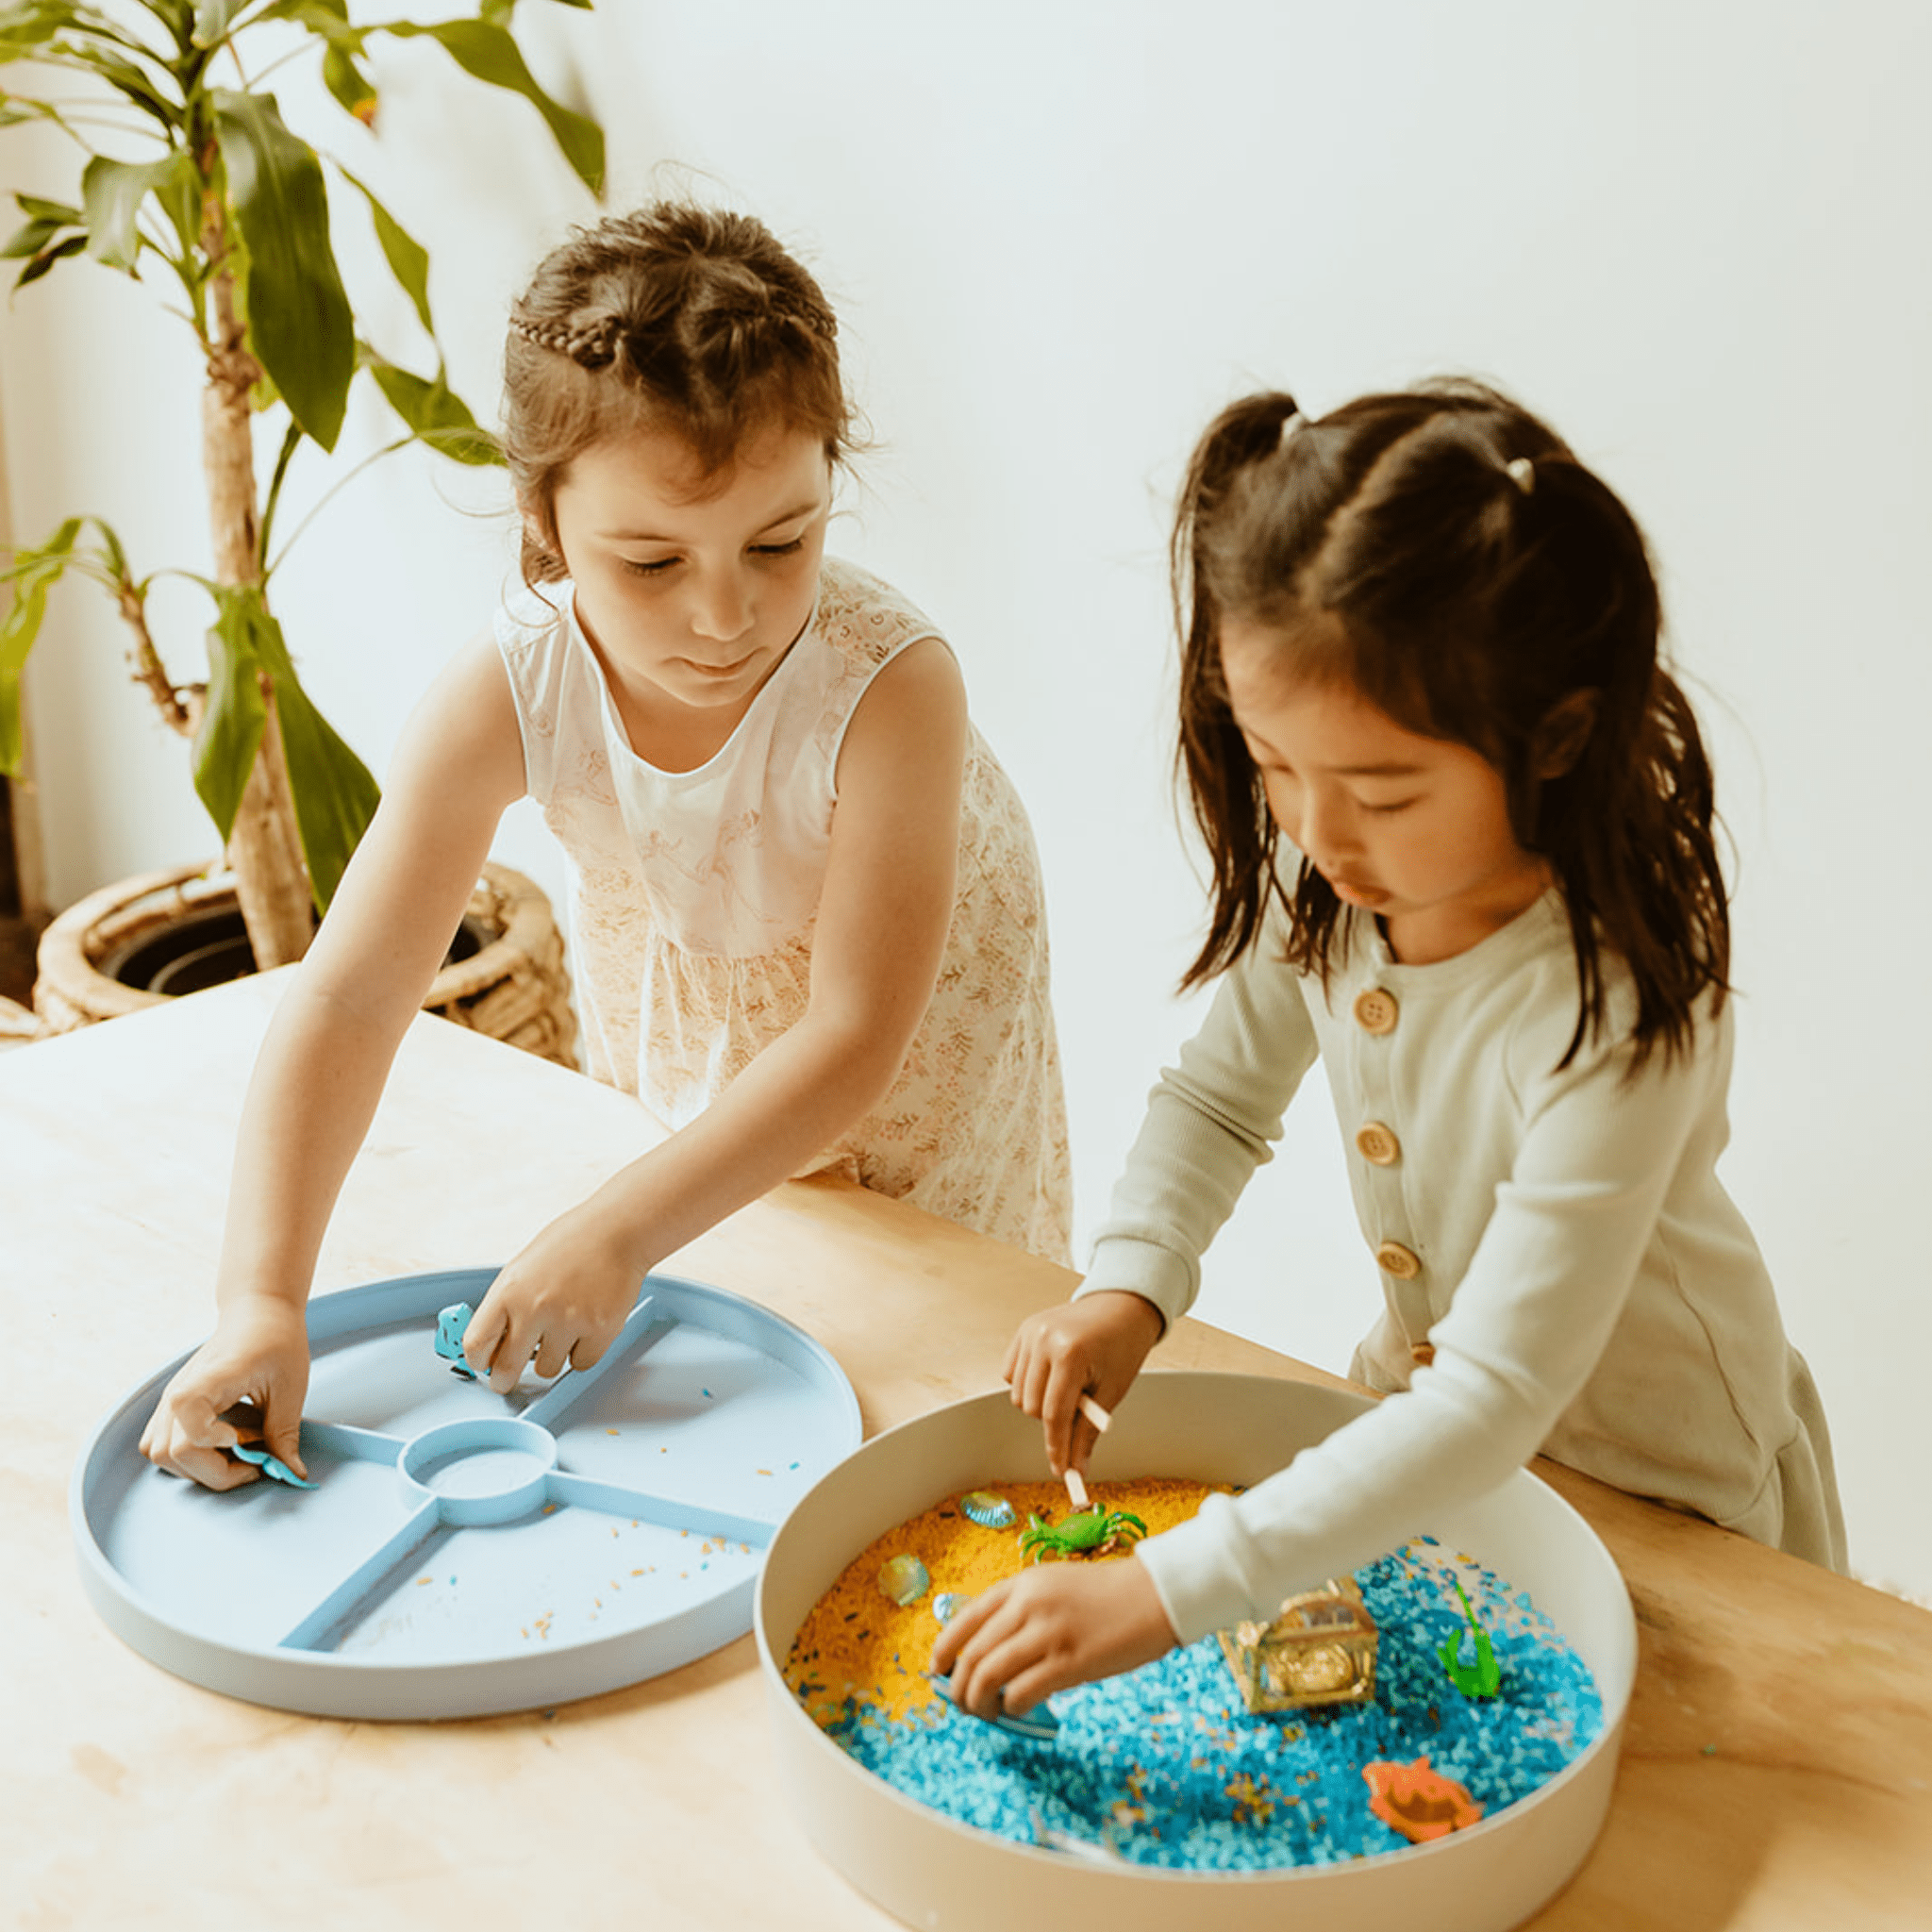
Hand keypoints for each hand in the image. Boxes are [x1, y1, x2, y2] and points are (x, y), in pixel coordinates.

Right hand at [138, 1294, 310, 1489]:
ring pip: (160, 1454)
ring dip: (198, 1467)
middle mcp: (177, 1392)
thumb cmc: (277, 1341)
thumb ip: (284, 1433)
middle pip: (169, 1455)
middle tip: (254, 1462)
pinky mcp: (170, 1406)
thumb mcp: (290, 1388)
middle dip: (214, 1471)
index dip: (217, 1450)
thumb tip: (293, 1474)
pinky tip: (223, 1445)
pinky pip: (160, 1444)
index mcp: (206, 1382)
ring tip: (238, 1452)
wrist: (258, 1312)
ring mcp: (169, 1400)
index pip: (186, 1437)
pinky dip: (188, 1456)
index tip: (249, 1440)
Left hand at [461, 1200, 648, 1392]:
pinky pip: (580, 1363)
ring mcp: (568, 1321)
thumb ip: (507, 1306)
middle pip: (507, 1368)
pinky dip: (582, 1351)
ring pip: (547, 1370)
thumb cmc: (571, 1244)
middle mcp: (535, 1308)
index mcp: (509, 1290)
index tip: (484, 1365)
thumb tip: (495, 1345)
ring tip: (563, 1327)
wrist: (617, 1230)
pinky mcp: (600, 1330)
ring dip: (552, 1357)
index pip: (477, 1343)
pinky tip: (586, 1323)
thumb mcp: (523, 1268)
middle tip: (507, 1379)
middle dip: (504, 1379)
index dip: (479, 1361)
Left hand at [929, 1556, 1177, 1715]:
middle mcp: (1027, 1604)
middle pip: (971, 1654)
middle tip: (964, 1705)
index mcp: (1021, 1584)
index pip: (964, 1619)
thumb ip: (1021, 1610)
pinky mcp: (1070, 1662)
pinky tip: (1021, 1711)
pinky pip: (1022, 1692)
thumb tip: (989, 1653)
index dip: (944, 1650)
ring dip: (979, 1703)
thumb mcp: (1053, 1586)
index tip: (938, 1671)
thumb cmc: (1106, 1596)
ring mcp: (1047, 1632)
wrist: (1154, 1595)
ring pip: (988, 1676)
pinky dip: (1012, 1708)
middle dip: (959, 1687)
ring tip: (988, 1714)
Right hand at [1002, 1290, 1163, 1476]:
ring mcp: (1030, 1332)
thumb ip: (1087, 1432)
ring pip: (1017, 1393)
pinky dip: (1027, 1384)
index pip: (1054, 1414)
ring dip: (1038, 1403)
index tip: (1062, 1470)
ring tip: (1069, 1388)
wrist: (1121, 1306)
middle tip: (1077, 1413)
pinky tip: (1052, 1376)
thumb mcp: (1110, 1393)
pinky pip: (1011, 1373)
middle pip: (1030, 1407)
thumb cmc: (1122, 1347)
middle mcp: (1043, 1340)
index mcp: (1070, 1354)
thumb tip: (1076, 1468)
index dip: (1057, 1447)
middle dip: (1051, 1422)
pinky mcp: (1024, 1330)